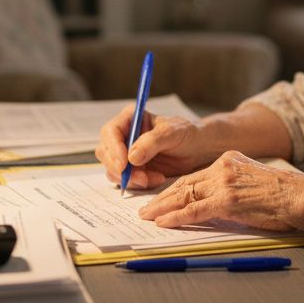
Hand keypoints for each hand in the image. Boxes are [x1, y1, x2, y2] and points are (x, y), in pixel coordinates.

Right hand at [95, 104, 216, 189]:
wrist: (198, 149)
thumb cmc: (186, 134)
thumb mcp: (172, 133)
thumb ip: (151, 142)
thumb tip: (131, 158)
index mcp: (130, 118)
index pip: (110, 132)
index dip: (113, 149)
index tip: (125, 165)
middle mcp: (123, 135)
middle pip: (105, 153)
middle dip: (120, 169)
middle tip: (141, 178)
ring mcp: (125, 153)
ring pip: (113, 169)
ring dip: (130, 179)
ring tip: (155, 179)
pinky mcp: (132, 169)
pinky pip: (125, 180)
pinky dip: (138, 184)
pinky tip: (157, 179)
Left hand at [137, 151, 303, 232]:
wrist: (299, 196)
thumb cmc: (282, 197)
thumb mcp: (253, 183)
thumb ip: (232, 188)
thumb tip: (216, 204)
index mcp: (229, 161)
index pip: (194, 176)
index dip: (174, 188)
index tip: (161, 198)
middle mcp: (222, 168)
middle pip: (184, 183)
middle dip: (162, 198)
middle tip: (145, 208)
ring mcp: (224, 183)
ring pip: (184, 195)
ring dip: (162, 208)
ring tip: (147, 216)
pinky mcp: (227, 200)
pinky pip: (194, 210)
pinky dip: (175, 217)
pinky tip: (163, 222)